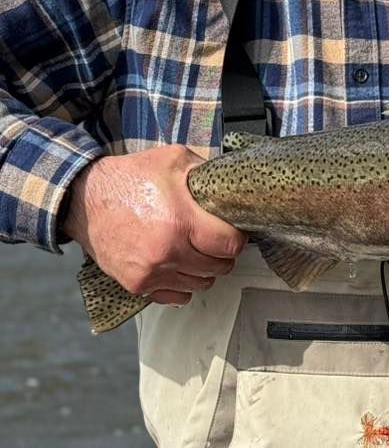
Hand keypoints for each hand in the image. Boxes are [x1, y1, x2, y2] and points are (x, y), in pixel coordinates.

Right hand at [62, 145, 246, 306]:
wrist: (84, 198)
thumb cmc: (130, 177)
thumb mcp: (174, 159)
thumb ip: (206, 171)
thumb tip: (229, 185)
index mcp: (181, 223)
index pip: (230, 245)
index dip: (237, 237)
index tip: (232, 230)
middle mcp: (167, 253)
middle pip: (219, 267)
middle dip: (223, 253)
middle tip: (215, 239)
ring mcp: (151, 273)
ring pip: (200, 284)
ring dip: (204, 269)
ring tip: (196, 249)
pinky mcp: (137, 284)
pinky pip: (177, 296)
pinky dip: (184, 284)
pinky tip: (180, 265)